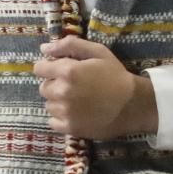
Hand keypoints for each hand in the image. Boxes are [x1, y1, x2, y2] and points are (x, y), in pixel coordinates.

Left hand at [33, 35, 157, 139]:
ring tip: (77, 100)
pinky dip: (61, 118)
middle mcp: (62, 92)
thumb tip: (44, 48)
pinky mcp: (70, 128)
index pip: (39, 68)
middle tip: (74, 86)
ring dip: (58, 102)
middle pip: (43, 88)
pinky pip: (53, 122)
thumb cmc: (116, 75)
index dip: (49, 68)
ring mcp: (65, 112)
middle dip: (55, 85)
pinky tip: (76, 113)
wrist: (133, 104)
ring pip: (49, 105)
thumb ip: (69, 45)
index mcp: (67, 71)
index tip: (62, 71)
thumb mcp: (98, 52)